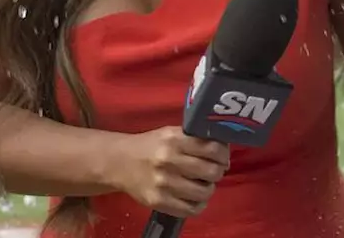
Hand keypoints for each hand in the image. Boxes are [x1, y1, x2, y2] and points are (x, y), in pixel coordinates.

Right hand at [113, 127, 229, 216]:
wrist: (120, 163)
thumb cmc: (150, 146)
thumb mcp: (170, 133)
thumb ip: (193, 138)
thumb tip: (222, 151)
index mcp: (174, 139)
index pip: (211, 148)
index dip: (223, 154)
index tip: (223, 157)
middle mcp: (169, 160)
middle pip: (211, 171)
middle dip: (219, 171)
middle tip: (216, 171)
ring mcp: (164, 183)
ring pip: (204, 192)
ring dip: (209, 188)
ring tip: (204, 184)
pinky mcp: (158, 201)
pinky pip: (190, 209)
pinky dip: (199, 204)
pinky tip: (196, 198)